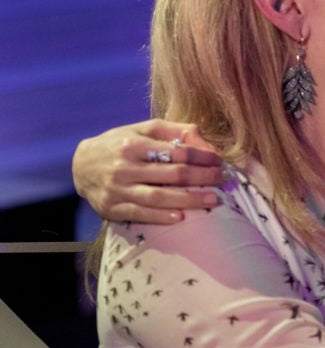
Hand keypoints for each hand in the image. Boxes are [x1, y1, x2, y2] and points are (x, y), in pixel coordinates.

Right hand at [71, 119, 223, 223]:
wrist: (80, 165)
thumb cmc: (120, 144)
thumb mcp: (143, 130)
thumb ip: (175, 131)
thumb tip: (205, 143)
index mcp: (133, 144)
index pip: (175, 152)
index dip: (201, 156)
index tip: (219, 161)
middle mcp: (124, 167)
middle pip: (171, 175)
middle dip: (201, 177)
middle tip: (222, 180)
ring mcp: (117, 190)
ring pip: (158, 197)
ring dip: (188, 200)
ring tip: (212, 200)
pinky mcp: (111, 208)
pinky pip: (140, 214)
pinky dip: (161, 217)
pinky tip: (181, 217)